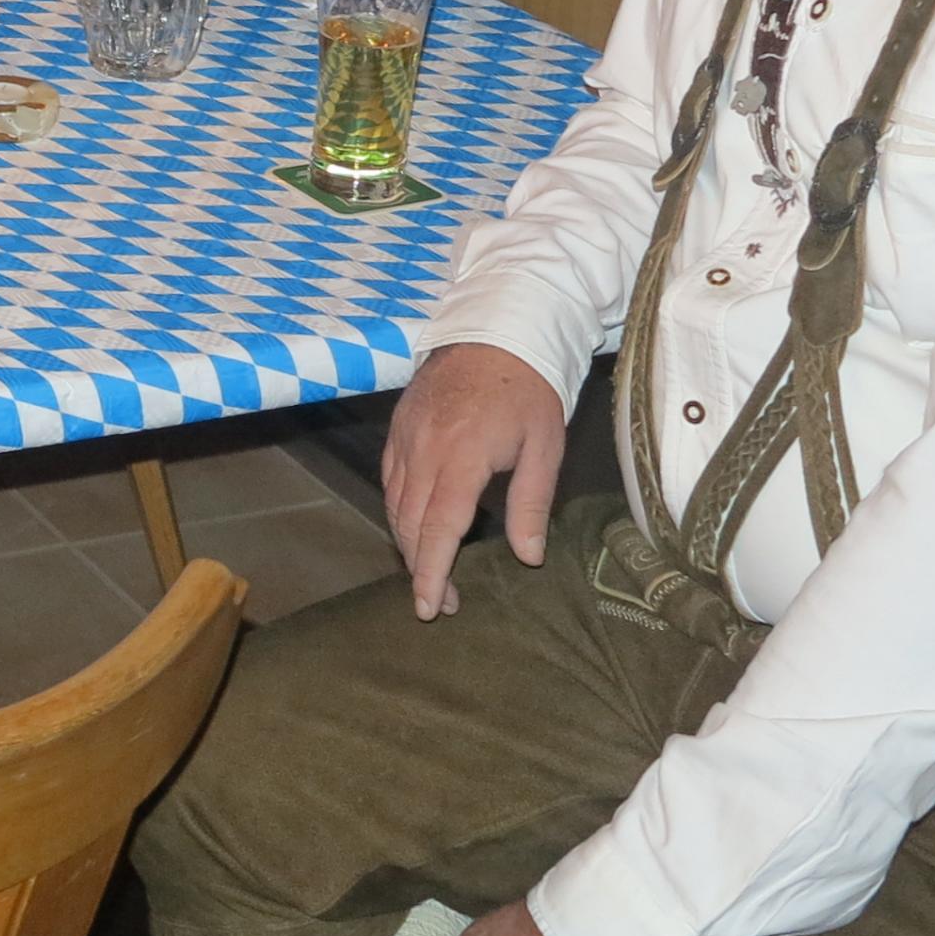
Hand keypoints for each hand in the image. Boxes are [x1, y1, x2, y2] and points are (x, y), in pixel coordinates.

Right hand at [382, 342, 567, 619]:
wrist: (496, 327)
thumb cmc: (529, 388)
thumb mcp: (545, 446)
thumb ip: (530, 503)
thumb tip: (527, 558)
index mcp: (461, 456)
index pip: (438, 529)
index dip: (431, 573)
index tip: (430, 608)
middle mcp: (423, 449)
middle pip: (409, 524)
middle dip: (420, 568)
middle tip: (440, 602)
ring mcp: (404, 436)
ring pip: (393, 504)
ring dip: (407, 543)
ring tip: (430, 571)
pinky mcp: (397, 427)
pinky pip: (389, 479)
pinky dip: (398, 510)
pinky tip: (415, 525)